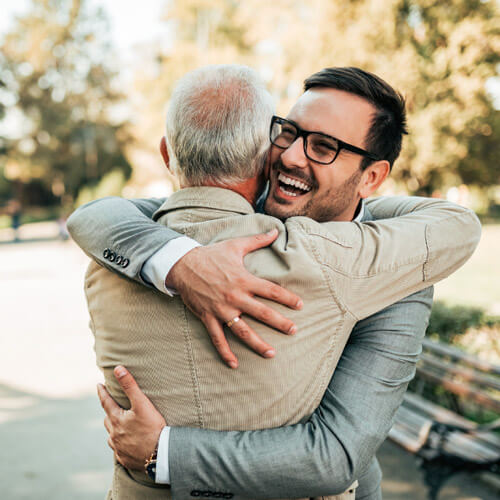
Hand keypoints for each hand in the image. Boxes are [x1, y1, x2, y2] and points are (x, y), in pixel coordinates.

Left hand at [97, 366, 165, 469]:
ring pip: (111, 436)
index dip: (102, 392)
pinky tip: (127, 443)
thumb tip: (118, 369)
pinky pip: (119, 450)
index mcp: (116, 420)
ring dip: (114, 429)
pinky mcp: (125, 459)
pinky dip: (121, 443)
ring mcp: (119, 448)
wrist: (160, 454)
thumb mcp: (142, 403)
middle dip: (109, 411)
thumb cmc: (152, 427)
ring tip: (120, 425)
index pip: (106, 402)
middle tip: (113, 405)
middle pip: (108, 419)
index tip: (99, 385)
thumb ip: (129, 386)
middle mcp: (114, 435)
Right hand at [166, 229, 302, 368]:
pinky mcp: (208, 317)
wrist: (183, 264)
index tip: (300, 306)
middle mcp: (235, 296)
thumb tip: (275, 230)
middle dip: (280, 323)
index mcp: (244, 280)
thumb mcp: (235, 245)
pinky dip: (225, 352)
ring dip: (257, 343)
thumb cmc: (212, 255)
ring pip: (243, 330)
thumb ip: (258, 240)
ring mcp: (221, 309)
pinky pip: (218, 338)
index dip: (287, 298)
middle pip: (262, 313)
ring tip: (272, 353)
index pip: (271, 291)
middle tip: (294, 330)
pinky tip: (234, 364)